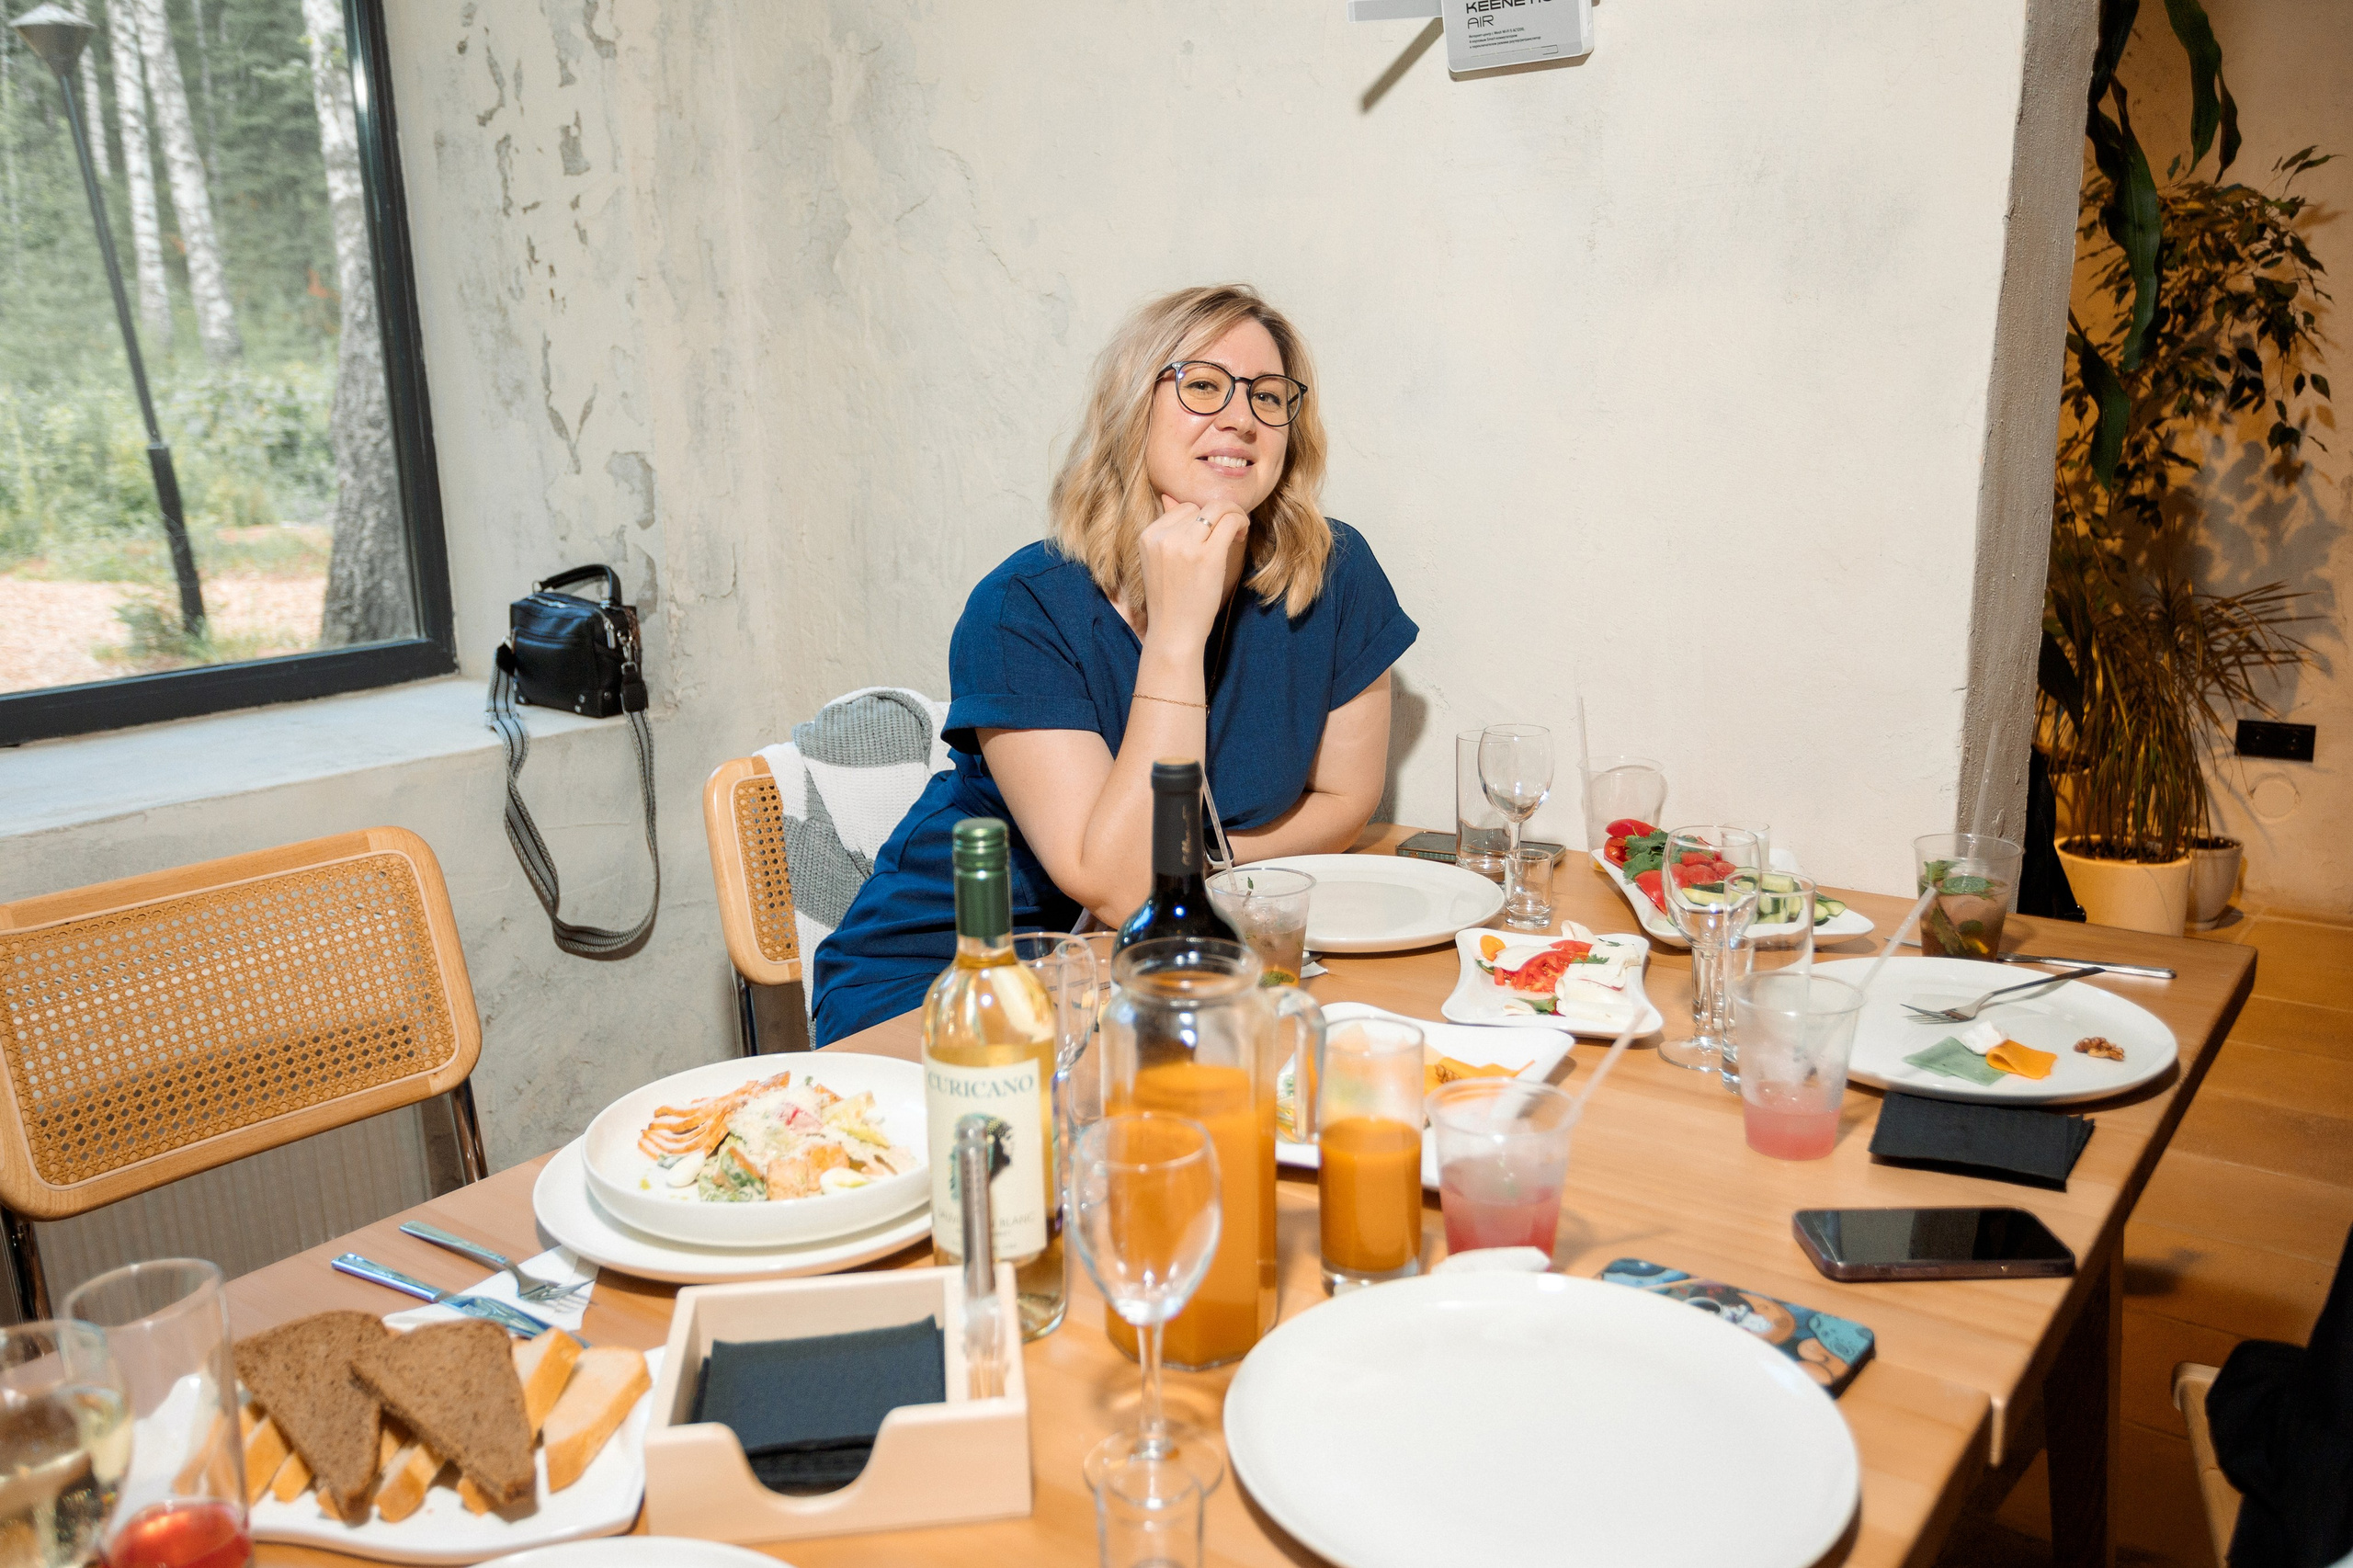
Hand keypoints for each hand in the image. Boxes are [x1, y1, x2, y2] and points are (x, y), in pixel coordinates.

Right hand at [1138, 494, 1248, 645]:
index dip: (1200, 518)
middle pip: (1199, 507)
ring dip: (1233, 514)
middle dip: (1217, 514)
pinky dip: (1241, 522)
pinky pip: (1230, 522)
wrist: (1173, 632)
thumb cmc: (1171, 600)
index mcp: (1148, 536)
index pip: (1181, 508)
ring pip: (1217, 509)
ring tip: (1238, 530)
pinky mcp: (1207, 556)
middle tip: (1230, 530)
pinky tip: (1242, 534)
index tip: (1210, 532)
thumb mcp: (1159, 561)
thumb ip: (1167, 530)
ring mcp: (1184, 545)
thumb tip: (1170, 496)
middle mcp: (1163, 537)